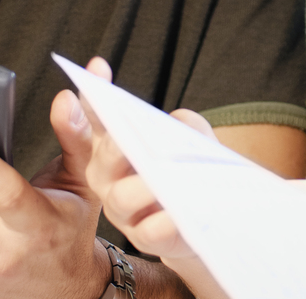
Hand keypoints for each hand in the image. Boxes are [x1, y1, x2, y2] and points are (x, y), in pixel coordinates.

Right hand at [83, 57, 229, 298]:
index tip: (97, 65)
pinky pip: (149, 231)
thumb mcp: (192, 138)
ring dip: (141, 188)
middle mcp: (109, 177)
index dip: (94, 93)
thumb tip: (177, 124)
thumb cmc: (192, 169)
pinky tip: (176, 215)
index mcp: (115, 145)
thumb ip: (184, 124)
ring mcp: (125, 210)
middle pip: (104, 157)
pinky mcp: (146, 238)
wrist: (211, 218)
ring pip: (122, 197)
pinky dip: (162, 222)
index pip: (98, 117)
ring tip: (161, 181)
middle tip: (126, 141)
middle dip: (114, 147)